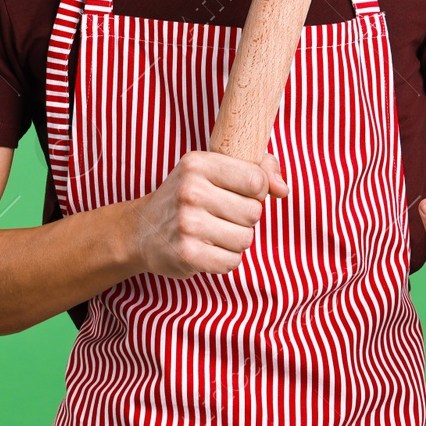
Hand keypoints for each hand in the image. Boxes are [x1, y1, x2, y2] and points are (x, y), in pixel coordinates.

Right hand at [132, 150, 288, 278]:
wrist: (142, 231)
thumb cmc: (187, 197)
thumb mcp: (213, 170)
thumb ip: (257, 170)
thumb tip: (284, 189)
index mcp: (198, 164)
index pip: (256, 180)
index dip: (257, 192)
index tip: (240, 194)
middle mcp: (191, 191)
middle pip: (254, 212)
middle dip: (245, 219)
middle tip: (221, 216)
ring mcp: (187, 223)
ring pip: (246, 239)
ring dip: (236, 241)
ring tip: (213, 233)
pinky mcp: (187, 253)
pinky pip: (232, 262)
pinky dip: (225, 260)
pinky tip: (207, 249)